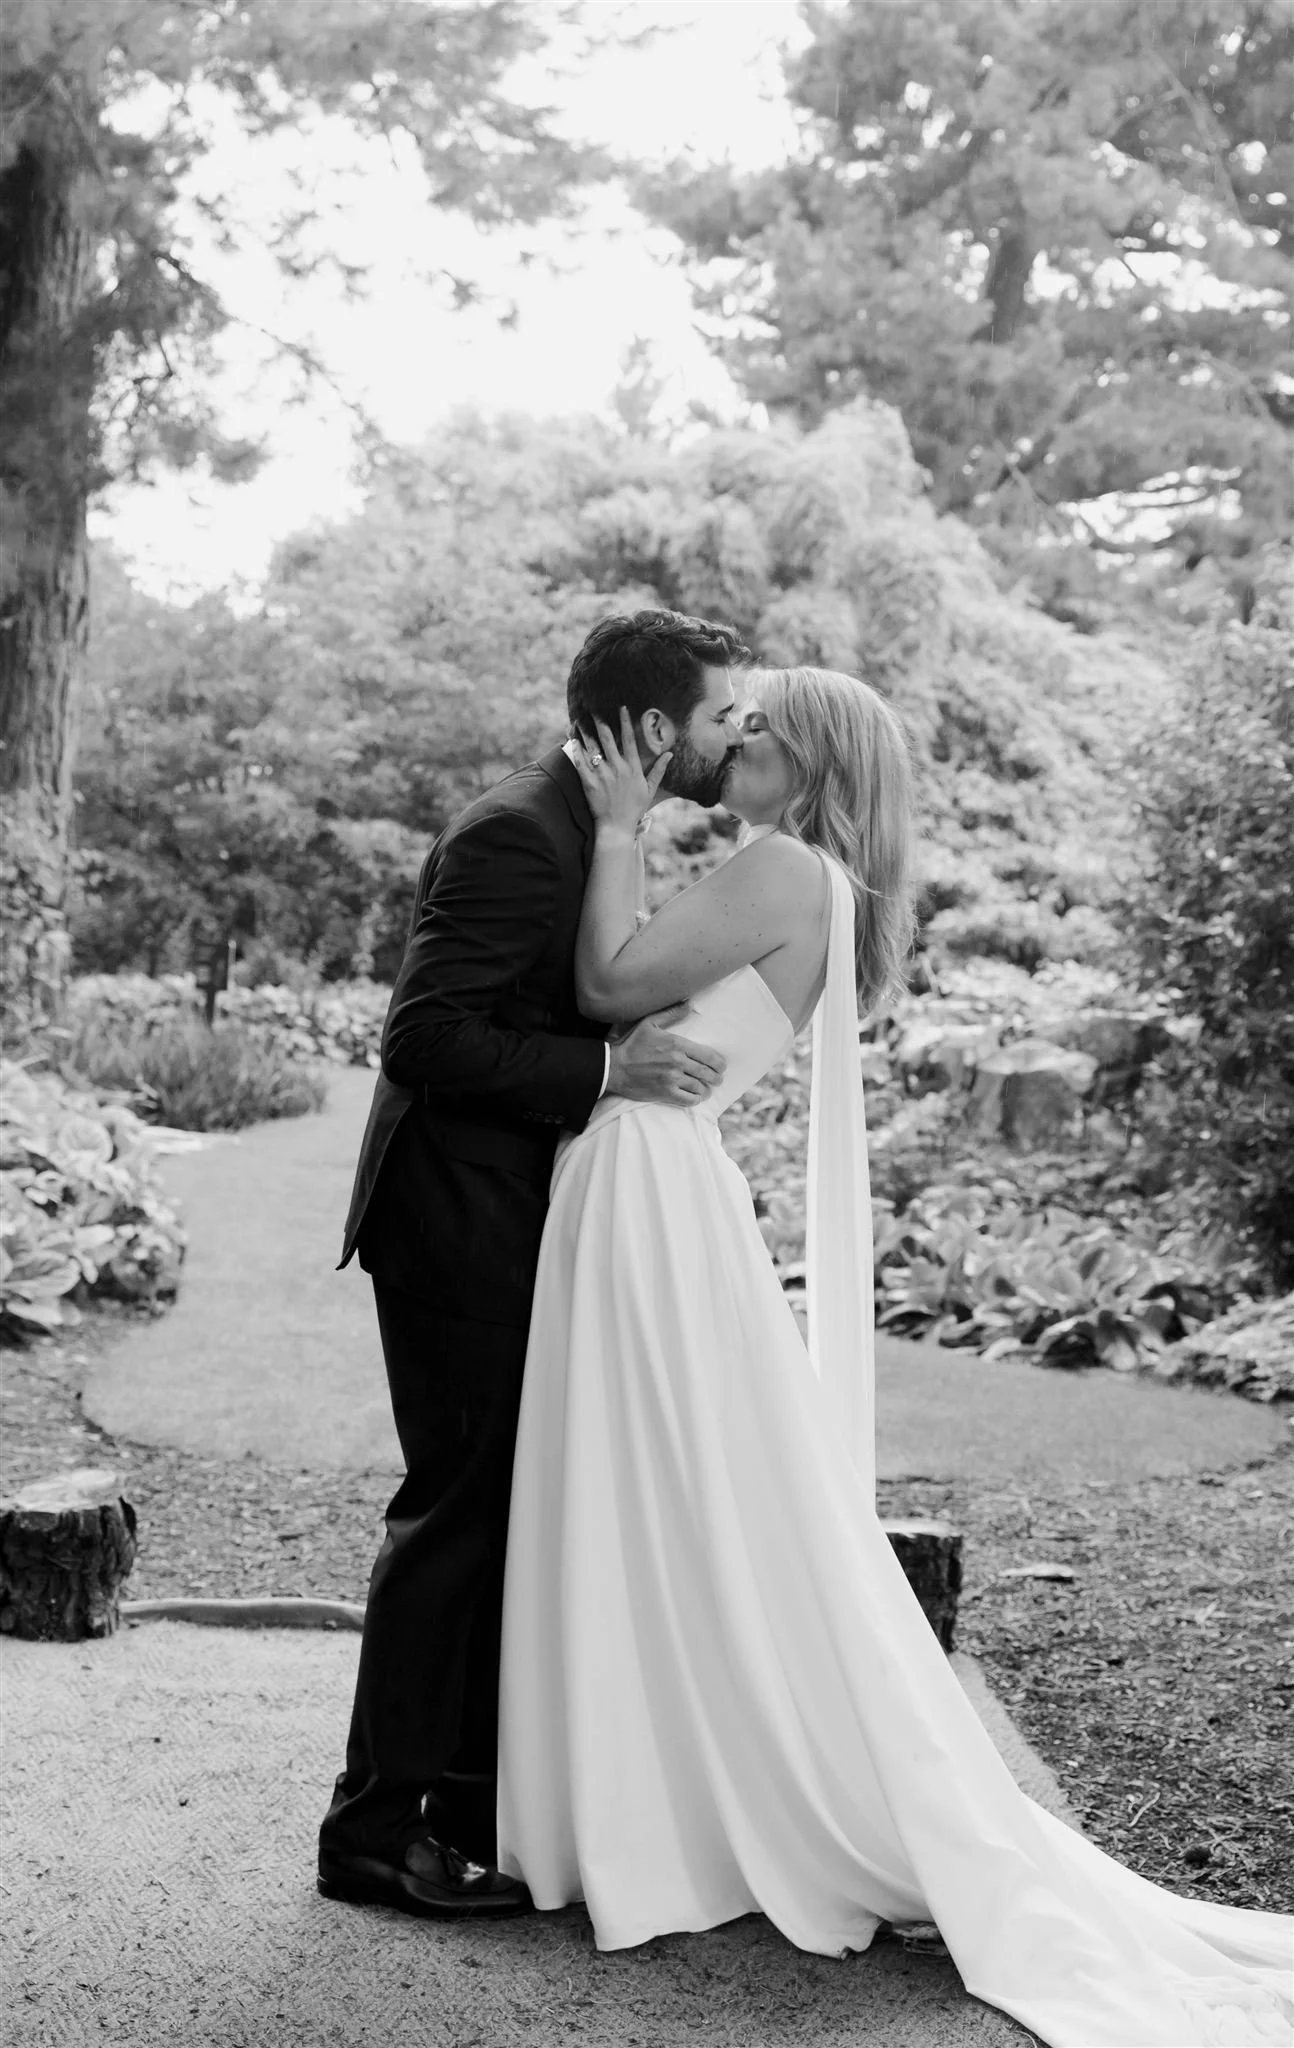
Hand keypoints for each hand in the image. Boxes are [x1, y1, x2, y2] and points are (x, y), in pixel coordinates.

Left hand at [571, 707, 671, 838]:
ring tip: (579, 720)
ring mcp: (602, 775)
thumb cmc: (634, 809)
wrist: (617, 827)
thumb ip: (659, 770)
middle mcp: (617, 769)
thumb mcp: (650, 789)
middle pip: (608, 739)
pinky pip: (581, 762)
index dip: (625, 722)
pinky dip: (576, 750)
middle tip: (594, 709)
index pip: (629, 739)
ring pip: (592, 748)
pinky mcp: (589, 783)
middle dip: (601, 722)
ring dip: (585, 732)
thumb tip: (670, 753)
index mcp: (633, 768)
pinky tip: (572, 739)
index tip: (621, 708)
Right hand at [606, 1003, 725, 1107]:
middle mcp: (677, 1062)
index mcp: (677, 1044)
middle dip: (716, 1077)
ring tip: (707, 1089)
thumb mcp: (649, 1023)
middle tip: (718, 1078)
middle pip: (707, 1073)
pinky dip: (695, 1099)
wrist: (614, 1067)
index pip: (708, 1055)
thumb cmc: (632, 1044)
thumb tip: (689, 1004)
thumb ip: (671, 1013)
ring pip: (699, 1087)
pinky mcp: (665, 1093)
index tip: (721, 1065)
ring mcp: (672, 1079)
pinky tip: (696, 1097)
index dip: (719, 1062)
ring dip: (706, 1089)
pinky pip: (688, 1099)